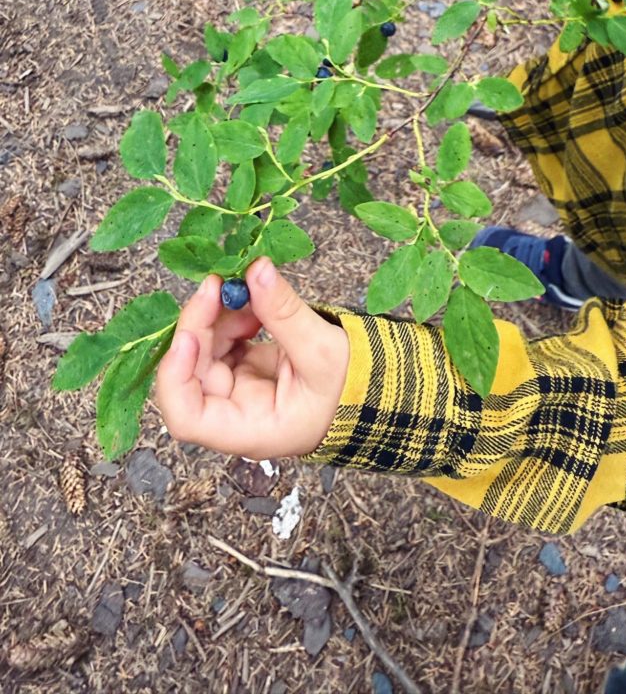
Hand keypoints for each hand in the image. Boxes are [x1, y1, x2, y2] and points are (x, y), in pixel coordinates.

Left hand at [155, 257, 349, 459]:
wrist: (376, 390)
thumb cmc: (353, 388)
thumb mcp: (321, 350)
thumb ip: (283, 311)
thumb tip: (255, 269)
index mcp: (250, 428)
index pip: (187, 418)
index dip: (176, 377)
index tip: (190, 336)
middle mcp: (236, 414)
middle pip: (192, 374)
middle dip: (199, 327)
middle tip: (217, 285)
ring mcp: (239, 392)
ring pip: (204, 354)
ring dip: (216, 318)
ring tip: (247, 292)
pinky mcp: (248, 371)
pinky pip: (224, 343)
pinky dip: (231, 319)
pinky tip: (253, 306)